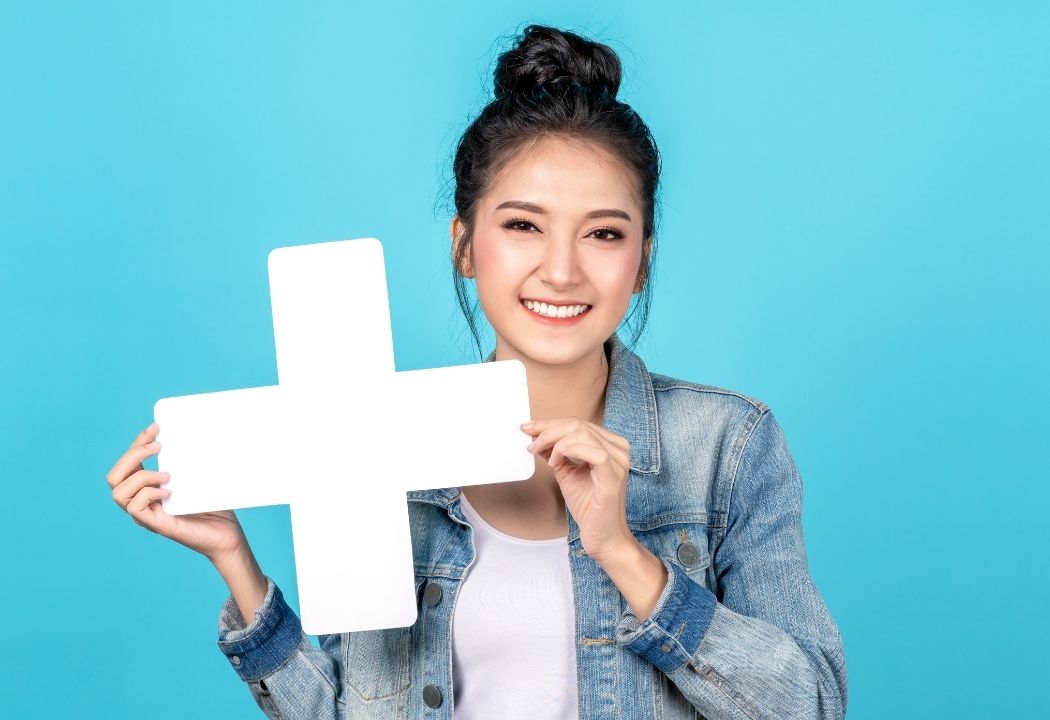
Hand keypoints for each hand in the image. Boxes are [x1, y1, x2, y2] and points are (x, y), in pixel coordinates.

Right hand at [107, 421, 246, 562]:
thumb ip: (190, 461)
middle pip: (114, 477)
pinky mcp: (158, 526)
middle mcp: (142, 502)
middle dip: (131, 455)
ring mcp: (148, 515)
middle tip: (158, 447)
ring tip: (166, 474)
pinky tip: (167, 491)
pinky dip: (148, 494)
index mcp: (147, 489)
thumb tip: (197, 432)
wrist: (228, 536)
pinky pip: (135, 508)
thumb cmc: (215, 507)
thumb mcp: (199, 478)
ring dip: (140, 476)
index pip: (128, 463)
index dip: (138, 442)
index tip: (156, 427)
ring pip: (119, 492)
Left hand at [521, 417, 634, 562]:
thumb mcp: (567, 473)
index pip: (577, 423)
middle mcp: (618, 449)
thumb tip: (537, 438)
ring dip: (555, 442)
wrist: (602, 536)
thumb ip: (556, 454)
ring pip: (582, 433)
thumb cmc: (588, 507)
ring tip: (544, 458)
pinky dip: (569, 451)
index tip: (527, 429)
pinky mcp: (614, 475)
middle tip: (530, 444)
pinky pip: (592, 451)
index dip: (549, 424)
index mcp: (610, 445)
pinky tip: (556, 462)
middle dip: (548, 430)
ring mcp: (618, 460)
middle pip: (578, 424)